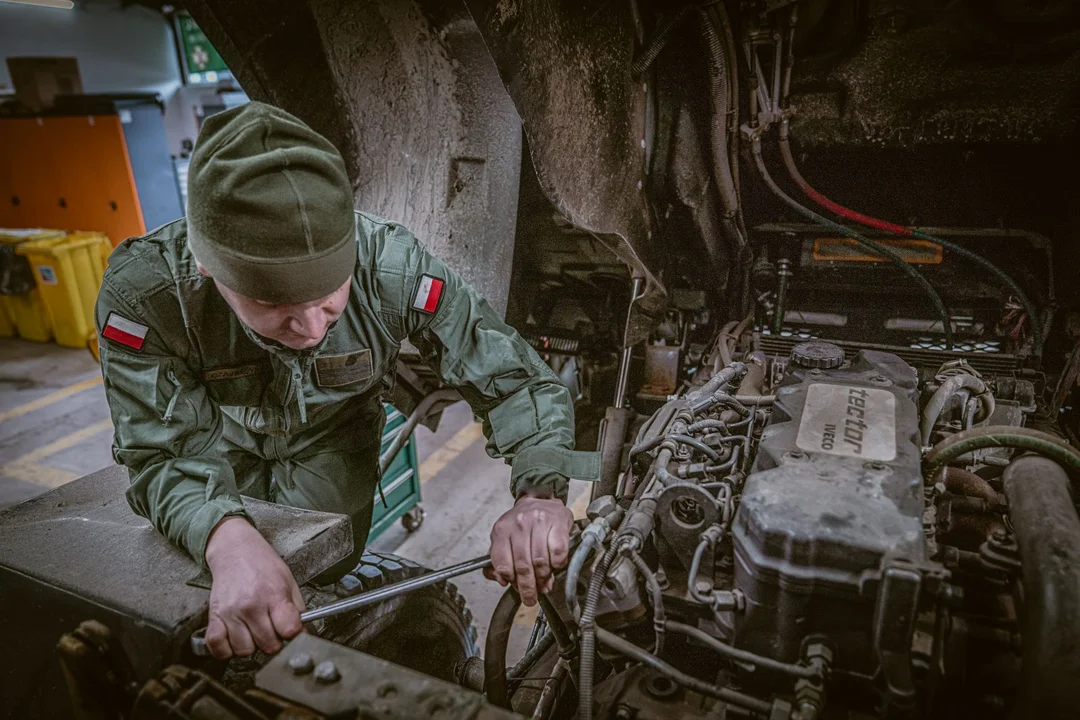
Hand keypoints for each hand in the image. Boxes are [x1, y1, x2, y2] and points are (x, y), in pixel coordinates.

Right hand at [204, 516, 305, 658]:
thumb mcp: (288, 581)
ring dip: (251, 645)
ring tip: (253, 630)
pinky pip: (218, 648)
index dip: (293, 633)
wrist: (235, 550)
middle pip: (268, 645)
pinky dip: (226, 649)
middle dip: (274, 641)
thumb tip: (303, 632)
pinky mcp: (214, 617)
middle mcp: (251, 606)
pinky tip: (235, 637)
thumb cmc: (263, 565)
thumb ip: (297, 608)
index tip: (290, 629)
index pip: (289, 630)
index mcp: (274, 595)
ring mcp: (231, 613)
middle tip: (271, 628)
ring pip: (244, 651)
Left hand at [487, 494, 572, 605]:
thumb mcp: (504, 538)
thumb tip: (502, 581)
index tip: (515, 588)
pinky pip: (558, 552)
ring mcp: (539, 522)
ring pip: (541, 561)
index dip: (510, 580)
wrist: (541, 499)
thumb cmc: (522, 524)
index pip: (503, 563)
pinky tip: (555, 566)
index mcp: (501, 530)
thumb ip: (499, 560)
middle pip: (523, 565)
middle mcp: (519, 524)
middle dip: (528, 587)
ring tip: (544, 584)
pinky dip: (557, 564)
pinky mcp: (558, 523)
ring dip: (544, 578)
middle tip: (531, 598)